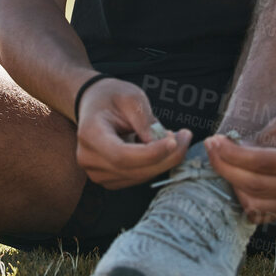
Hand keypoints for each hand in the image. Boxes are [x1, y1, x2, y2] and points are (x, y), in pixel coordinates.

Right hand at [75, 78, 191, 188]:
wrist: (95, 104)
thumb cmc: (112, 96)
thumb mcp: (131, 97)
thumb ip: (145, 121)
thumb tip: (162, 145)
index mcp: (90, 134)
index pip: (121, 155)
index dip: (150, 153)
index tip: (174, 141)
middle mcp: (89, 158)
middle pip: (133, 170)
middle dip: (166, 157)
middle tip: (185, 137)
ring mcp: (97, 172)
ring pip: (139, 176)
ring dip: (163, 161)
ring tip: (174, 137)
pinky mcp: (109, 179)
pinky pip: (138, 178)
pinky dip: (154, 165)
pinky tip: (159, 148)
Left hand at [204, 108, 275, 223]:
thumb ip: (257, 141)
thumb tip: (225, 151)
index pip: (262, 163)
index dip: (232, 154)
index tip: (213, 141)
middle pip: (255, 185)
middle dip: (225, 166)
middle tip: (211, 148)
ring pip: (254, 203)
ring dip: (232, 182)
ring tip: (224, 161)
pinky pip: (259, 213)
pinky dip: (243, 197)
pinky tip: (238, 178)